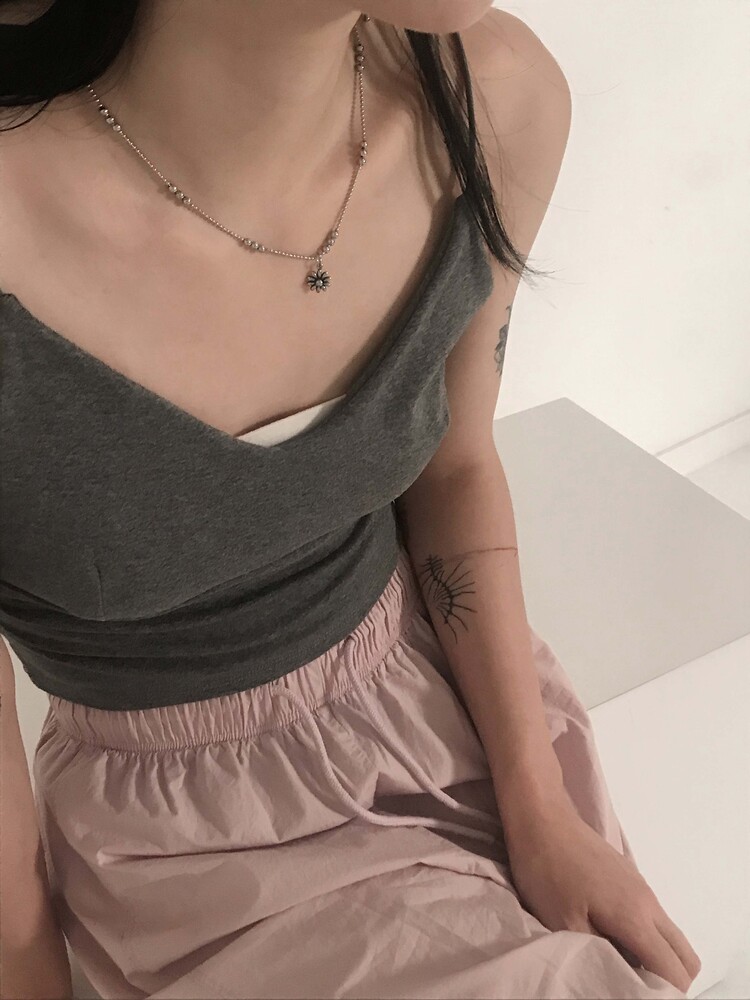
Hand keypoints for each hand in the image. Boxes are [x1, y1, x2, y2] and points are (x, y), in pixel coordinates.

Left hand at [503, 796, 701, 994]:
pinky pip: (655, 918)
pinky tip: (614, 939)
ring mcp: (641, 886)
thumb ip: (599, 956)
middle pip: (685, 955)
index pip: (675, 971)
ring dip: (659, 957)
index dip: (665, 994)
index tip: (637, 997)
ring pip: (671, 935)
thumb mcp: (564, 924)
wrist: (541, 817)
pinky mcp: (629, 877)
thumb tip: (622, 977)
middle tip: (637, 989)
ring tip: (624, 968)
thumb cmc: (546, 871)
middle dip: (671, 980)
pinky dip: (648, 938)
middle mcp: (648, 902)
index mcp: (636, 916)